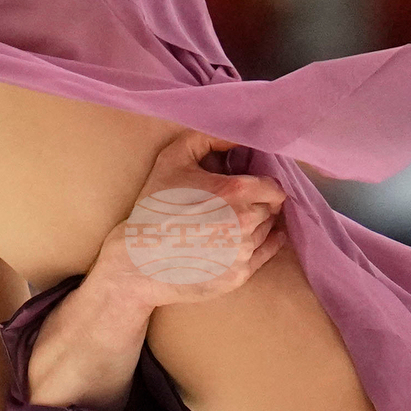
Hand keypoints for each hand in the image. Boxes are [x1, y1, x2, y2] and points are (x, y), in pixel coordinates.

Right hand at [24, 131, 285, 410]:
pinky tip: (247, 240)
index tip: (248, 186)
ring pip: (268, 230)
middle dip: (259, 203)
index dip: (261, 185)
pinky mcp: (240, 275)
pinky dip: (262, 244)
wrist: (136, 262)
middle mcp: (246, 223)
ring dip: (257, 224)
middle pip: (272, 209)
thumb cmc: (154, 208)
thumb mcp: (173, 159)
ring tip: (233, 223)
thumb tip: (236, 134)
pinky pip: (266, 255)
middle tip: (239, 203)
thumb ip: (207, 138)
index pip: (273, 187)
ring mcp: (244, 252)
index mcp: (236, 192)